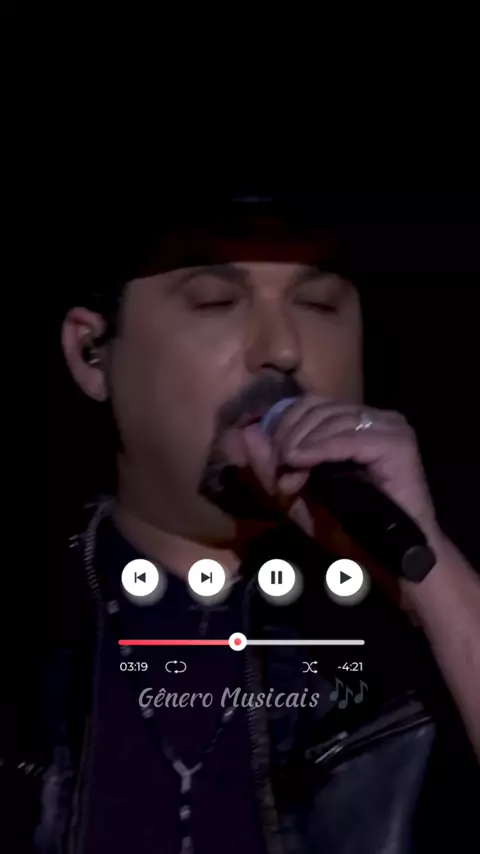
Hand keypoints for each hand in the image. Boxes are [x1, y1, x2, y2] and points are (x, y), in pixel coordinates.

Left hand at [241, 396, 441, 545]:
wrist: (392, 558)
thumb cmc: (349, 529)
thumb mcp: (298, 496)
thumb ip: (270, 466)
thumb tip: (245, 432)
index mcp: (354, 422)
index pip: (309, 404)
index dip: (282, 426)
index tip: (272, 462)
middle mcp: (374, 417)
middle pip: (316, 408)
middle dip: (288, 438)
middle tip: (279, 473)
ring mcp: (389, 426)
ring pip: (329, 420)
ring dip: (300, 447)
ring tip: (290, 478)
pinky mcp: (397, 442)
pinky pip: (347, 438)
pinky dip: (319, 449)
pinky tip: (299, 462)